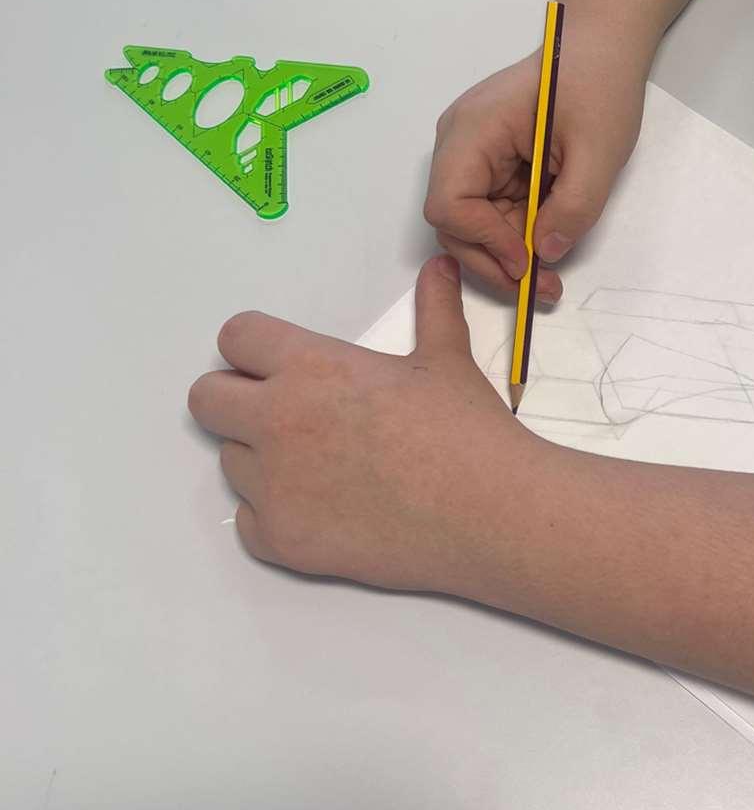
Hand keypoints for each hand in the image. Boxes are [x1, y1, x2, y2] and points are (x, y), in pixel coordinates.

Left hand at [188, 256, 538, 591]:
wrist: (489, 513)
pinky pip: (248, 522)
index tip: (279, 364)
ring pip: (230, 462)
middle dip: (236, 400)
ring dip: (262, 461)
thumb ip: (432, 309)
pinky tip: (326, 509)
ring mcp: (275, 487)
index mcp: (310, 367)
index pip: (235, 337)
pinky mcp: (283, 541)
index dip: (256, 348)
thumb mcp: (447, 359)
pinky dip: (278, 515)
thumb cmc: (467, 432)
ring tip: (324, 466)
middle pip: (206, 399)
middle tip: (287, 414)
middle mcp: (278, 422)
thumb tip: (438, 269)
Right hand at [425, 30, 645, 300]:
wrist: (602, 49)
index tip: (527, 260)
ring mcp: (473, 152)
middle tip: (540, 287)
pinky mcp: (491, 161)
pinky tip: (547, 245)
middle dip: (494, 259)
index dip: (484, 240)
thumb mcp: (600, 151)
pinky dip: (516, 234)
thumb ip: (573, 207)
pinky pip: (492, 209)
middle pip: (454, 221)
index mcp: (475, 129)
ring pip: (473, 222)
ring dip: (507, 253)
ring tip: (549, 277)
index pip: (449, 203)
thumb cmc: (600, 85)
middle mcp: (460, 142)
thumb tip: (545, 255)